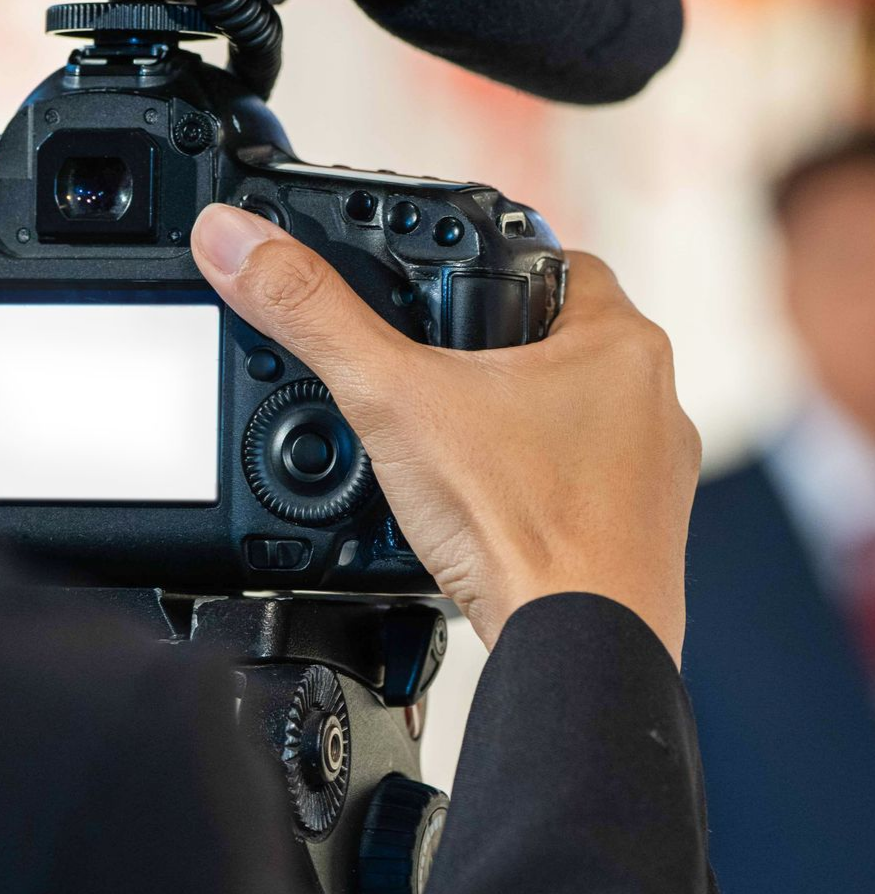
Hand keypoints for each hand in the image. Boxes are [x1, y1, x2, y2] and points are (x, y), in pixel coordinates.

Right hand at [190, 203, 698, 666]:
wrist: (575, 652)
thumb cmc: (521, 529)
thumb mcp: (391, 399)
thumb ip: (313, 314)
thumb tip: (240, 242)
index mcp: (618, 341)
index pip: (555, 260)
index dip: (492, 261)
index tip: (444, 280)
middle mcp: (652, 399)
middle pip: (561, 337)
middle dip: (495, 344)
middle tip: (432, 358)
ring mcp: (652, 471)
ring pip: (574, 410)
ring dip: (518, 412)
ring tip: (448, 430)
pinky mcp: (637, 531)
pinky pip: (579, 477)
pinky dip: (533, 477)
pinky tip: (483, 499)